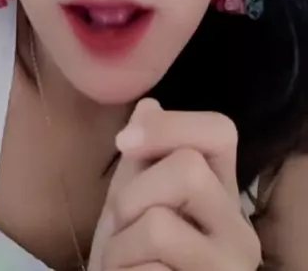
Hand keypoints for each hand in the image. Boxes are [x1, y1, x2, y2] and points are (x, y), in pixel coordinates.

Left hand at [89, 100, 261, 270]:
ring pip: (160, 225)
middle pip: (188, 169)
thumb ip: (144, 156)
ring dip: (120, 245)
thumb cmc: (132, 254)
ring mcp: (229, 270)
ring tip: (126, 262)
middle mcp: (239, 230)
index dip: (168, 126)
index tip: (123, 142)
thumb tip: (149, 105)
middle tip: (125, 225)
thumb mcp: (134, 197)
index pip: (220, 130)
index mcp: (224, 192)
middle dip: (133, 193)